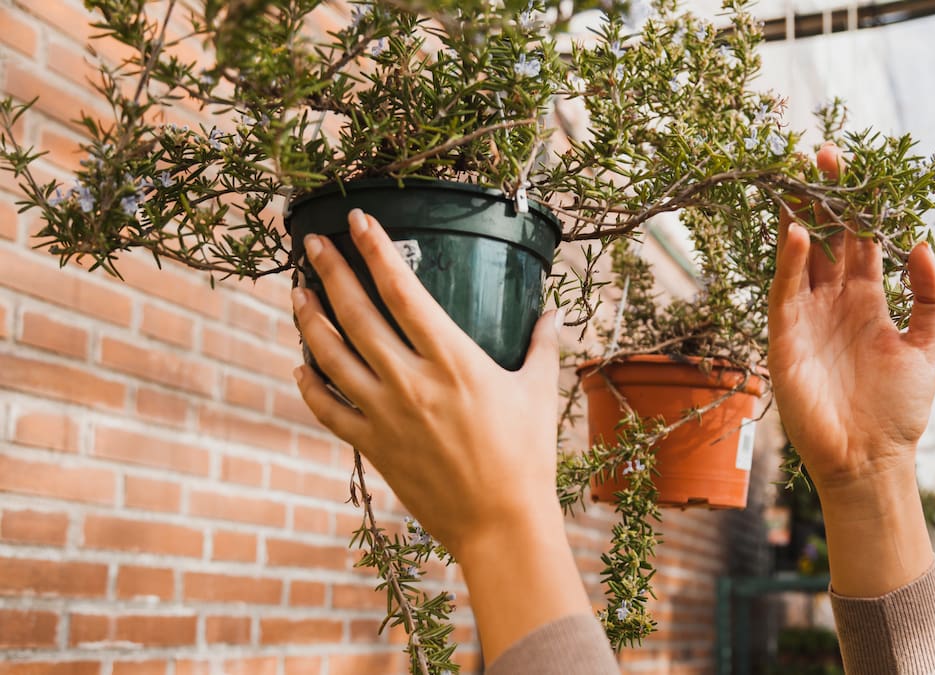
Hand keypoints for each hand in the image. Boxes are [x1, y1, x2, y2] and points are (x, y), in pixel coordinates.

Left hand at [292, 208, 588, 661]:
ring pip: (331, 356)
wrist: (500, 523)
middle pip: (357, 314)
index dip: (378, 250)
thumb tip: (549, 313)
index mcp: (453, 361)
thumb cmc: (526, 458)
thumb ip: (541, 346)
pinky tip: (301, 365)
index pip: (404, 291)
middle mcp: (411, 381)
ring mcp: (385, 414)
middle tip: (311, 243)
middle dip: (330, 271)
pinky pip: (328, 408)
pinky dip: (309, 384)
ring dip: (310, 319)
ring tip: (297, 292)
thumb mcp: (538, 393)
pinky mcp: (372, 446)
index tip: (359, 220)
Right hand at [767, 144, 934, 594]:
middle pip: (828, 236)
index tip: (860, 166)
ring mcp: (808, 316)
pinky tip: (798, 232)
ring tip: (800, 178)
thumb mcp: (929, 347)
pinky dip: (790, 262)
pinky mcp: (786, 337)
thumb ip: (933, 296)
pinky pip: (787, 291)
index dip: (862, 204)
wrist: (870, 457)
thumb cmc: (900, 410)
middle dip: (825, 196)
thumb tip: (922, 243)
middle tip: (822, 154)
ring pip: (802, 255)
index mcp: (869, 300)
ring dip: (800, 217)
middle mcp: (835, 301)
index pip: (862, 240)